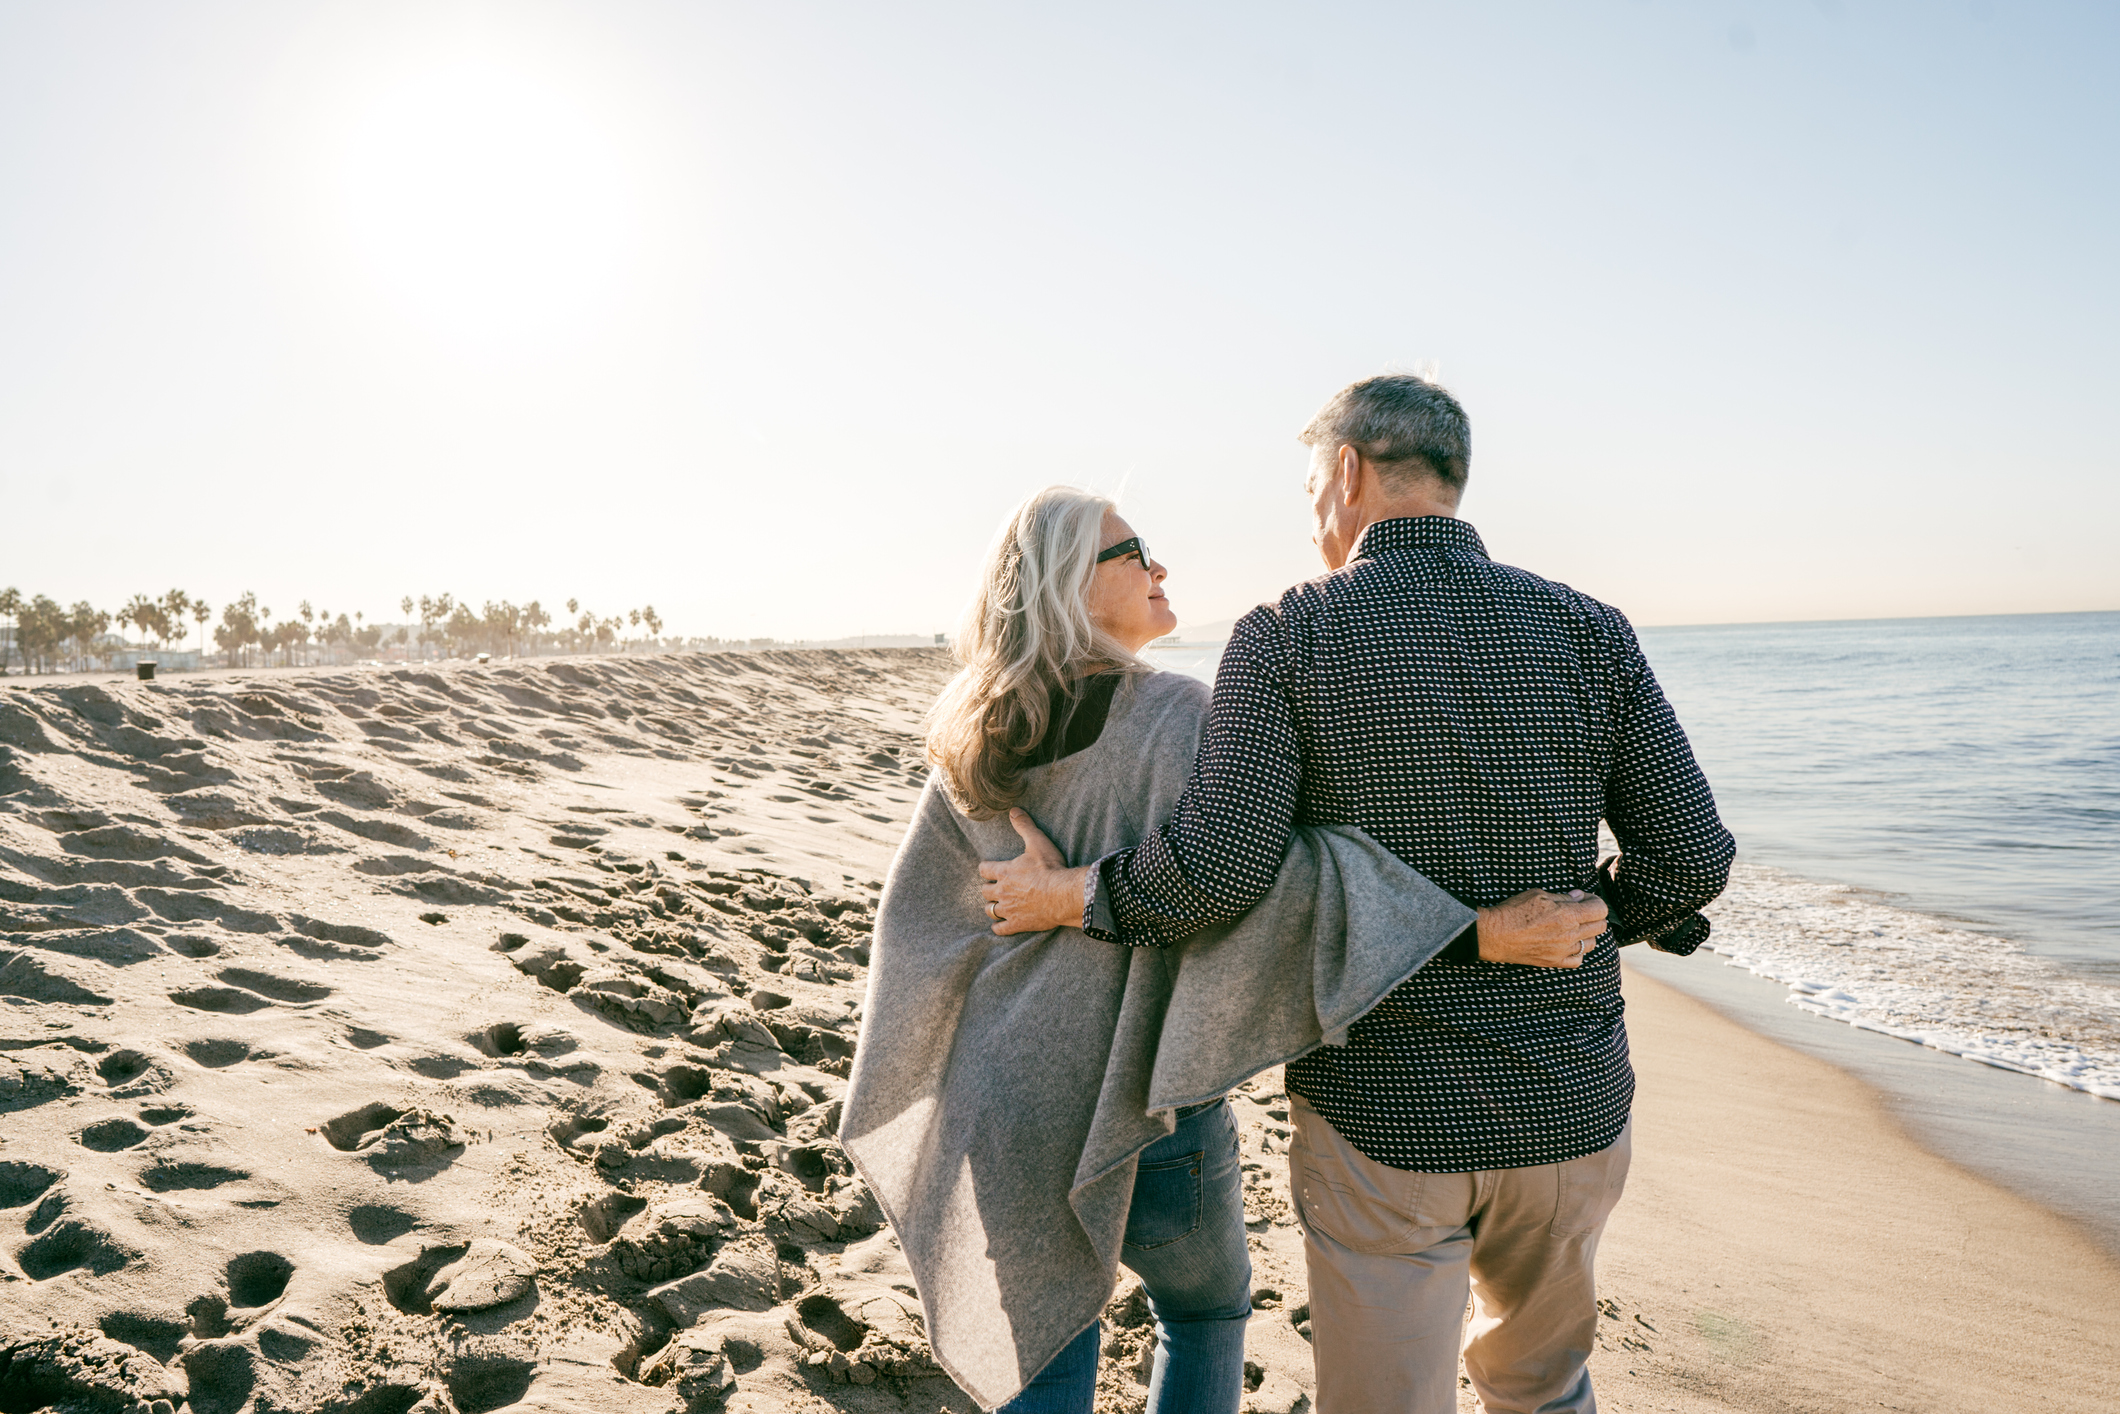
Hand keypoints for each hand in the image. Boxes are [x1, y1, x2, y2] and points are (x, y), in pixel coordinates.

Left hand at [977, 809, 1088, 934]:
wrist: (1063, 895)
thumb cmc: (1050, 868)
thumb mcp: (1037, 842)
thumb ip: (1024, 826)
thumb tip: (1013, 810)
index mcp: (1004, 871)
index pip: (984, 869)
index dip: (986, 868)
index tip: (988, 869)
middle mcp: (1002, 891)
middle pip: (985, 891)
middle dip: (988, 889)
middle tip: (995, 888)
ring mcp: (1008, 909)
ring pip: (990, 910)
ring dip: (992, 908)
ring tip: (997, 906)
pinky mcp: (1017, 924)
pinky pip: (1000, 929)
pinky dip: (999, 928)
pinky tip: (1000, 926)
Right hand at [1475, 889, 1609, 967]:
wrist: (1495, 934)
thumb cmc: (1514, 911)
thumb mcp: (1538, 895)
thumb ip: (1563, 897)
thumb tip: (1579, 897)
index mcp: (1567, 915)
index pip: (1600, 909)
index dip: (1595, 900)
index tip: (1584, 898)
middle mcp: (1570, 935)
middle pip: (1600, 926)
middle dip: (1594, 915)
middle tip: (1580, 910)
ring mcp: (1563, 951)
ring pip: (1592, 944)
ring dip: (1587, 933)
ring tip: (1575, 927)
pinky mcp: (1554, 962)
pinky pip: (1578, 960)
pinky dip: (1578, 951)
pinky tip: (1569, 944)